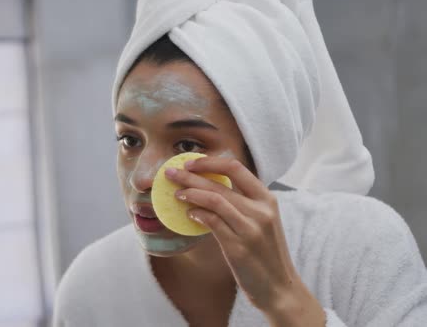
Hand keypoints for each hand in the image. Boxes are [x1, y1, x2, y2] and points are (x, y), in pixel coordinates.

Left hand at [164, 156, 324, 325]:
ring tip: (176, 194)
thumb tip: (206, 188)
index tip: (190, 162)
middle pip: (219, 184)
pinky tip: (189, 214)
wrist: (279, 287)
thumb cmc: (265, 253)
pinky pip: (213, 222)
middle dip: (190, 176)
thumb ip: (243, 203)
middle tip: (170, 173)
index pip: (236, 168)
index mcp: (267, 199)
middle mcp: (261, 210)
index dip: (210, 162)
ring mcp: (251, 229)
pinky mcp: (238, 247)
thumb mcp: (262, 221)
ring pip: (214, 200)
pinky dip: (198, 214)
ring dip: (191, 193)